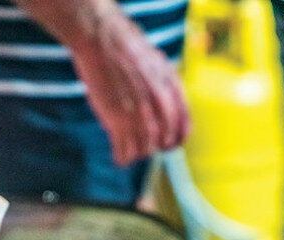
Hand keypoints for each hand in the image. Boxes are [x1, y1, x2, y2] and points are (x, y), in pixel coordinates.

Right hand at [70, 6, 189, 165]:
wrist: (101, 38)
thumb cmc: (125, 48)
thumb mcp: (157, 63)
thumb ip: (166, 85)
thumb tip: (170, 105)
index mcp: (171, 90)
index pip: (183, 129)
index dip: (175, 141)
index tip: (166, 144)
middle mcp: (159, 105)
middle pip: (163, 142)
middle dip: (154, 147)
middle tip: (143, 146)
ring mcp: (139, 115)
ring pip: (144, 150)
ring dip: (136, 153)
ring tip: (128, 150)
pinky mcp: (118, 122)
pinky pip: (125, 152)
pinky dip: (122, 158)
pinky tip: (118, 158)